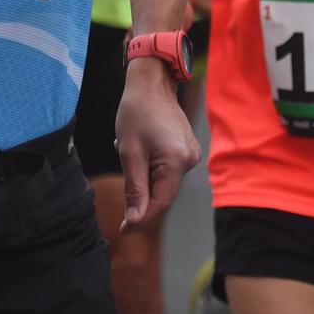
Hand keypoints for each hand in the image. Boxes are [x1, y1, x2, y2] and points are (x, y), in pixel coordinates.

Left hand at [114, 61, 201, 231]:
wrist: (152, 84)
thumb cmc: (136, 113)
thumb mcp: (129, 153)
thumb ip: (135, 190)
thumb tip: (134, 221)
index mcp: (176, 162)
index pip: (160, 204)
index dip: (141, 220)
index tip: (122, 229)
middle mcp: (190, 161)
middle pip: (163, 194)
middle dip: (140, 193)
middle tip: (121, 166)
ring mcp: (191, 155)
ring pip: (164, 182)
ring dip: (143, 175)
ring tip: (129, 148)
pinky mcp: (188, 150)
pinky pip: (167, 170)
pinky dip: (151, 166)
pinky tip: (140, 146)